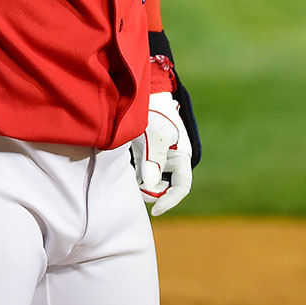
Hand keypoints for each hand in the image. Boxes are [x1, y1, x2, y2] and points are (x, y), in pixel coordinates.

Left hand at [131, 91, 192, 216]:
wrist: (143, 93)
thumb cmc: (154, 112)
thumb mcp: (154, 136)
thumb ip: (152, 161)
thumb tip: (149, 187)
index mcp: (181, 156)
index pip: (181, 187)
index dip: (170, 200)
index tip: (155, 210)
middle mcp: (171, 160)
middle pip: (163, 187)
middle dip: (150, 191)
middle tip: (134, 186)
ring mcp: (156, 157)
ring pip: (148, 180)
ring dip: (139, 181)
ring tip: (128, 169)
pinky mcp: (142, 154)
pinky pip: (139, 172)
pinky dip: (132, 174)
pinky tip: (124, 165)